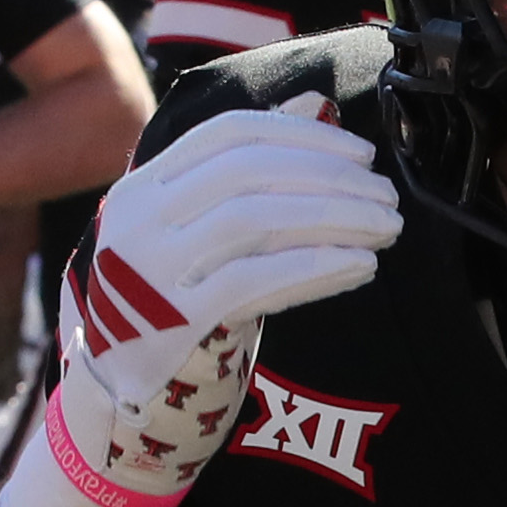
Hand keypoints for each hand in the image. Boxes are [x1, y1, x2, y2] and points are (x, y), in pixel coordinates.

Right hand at [0, 100, 397, 506]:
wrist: (118, 402)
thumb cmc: (173, 308)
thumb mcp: (198, 234)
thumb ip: (248, 174)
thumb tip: (313, 104)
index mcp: (143, 188)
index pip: (228, 134)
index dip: (303, 136)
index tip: (361, 156)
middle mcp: (138, 220)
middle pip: (248, 172)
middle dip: (330, 178)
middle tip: (388, 197)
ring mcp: (150, 271)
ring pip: (254, 218)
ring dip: (333, 217)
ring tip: (386, 230)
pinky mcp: (173, 323)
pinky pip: (256, 281)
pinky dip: (316, 267)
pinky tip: (361, 266)